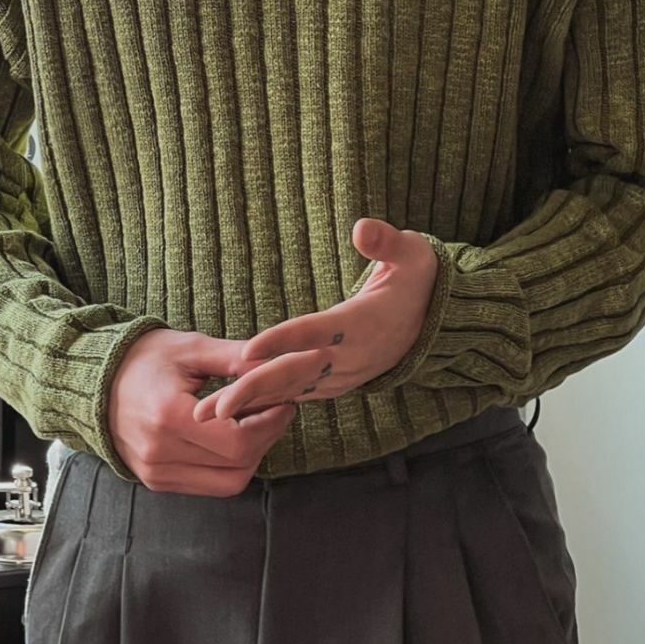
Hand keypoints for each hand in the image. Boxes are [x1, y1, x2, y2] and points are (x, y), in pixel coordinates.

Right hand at [108, 328, 296, 494]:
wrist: (94, 380)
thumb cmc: (144, 358)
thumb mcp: (190, 348)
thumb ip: (235, 358)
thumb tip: (277, 363)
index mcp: (168, 417)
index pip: (238, 441)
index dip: (270, 425)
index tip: (284, 403)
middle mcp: (160, 453)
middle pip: (238, 465)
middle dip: (266, 438)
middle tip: (275, 411)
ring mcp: (156, 473)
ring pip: (228, 482)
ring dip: (251, 456)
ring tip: (254, 425)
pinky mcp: (157, 482)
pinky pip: (209, 485)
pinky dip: (229, 466)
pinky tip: (232, 438)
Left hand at [192, 217, 437, 423]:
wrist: (436, 320)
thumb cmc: (417, 278)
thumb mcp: (412, 251)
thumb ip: (386, 241)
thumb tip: (362, 228)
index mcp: (362, 323)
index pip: (316, 332)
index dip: (282, 341)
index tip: (247, 351)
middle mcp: (350, 355)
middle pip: (295, 374)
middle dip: (253, 391)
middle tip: (212, 409)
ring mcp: (343, 374)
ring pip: (291, 391)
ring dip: (250, 403)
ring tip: (209, 415)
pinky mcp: (336, 381)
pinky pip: (297, 395)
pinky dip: (266, 404)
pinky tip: (236, 410)